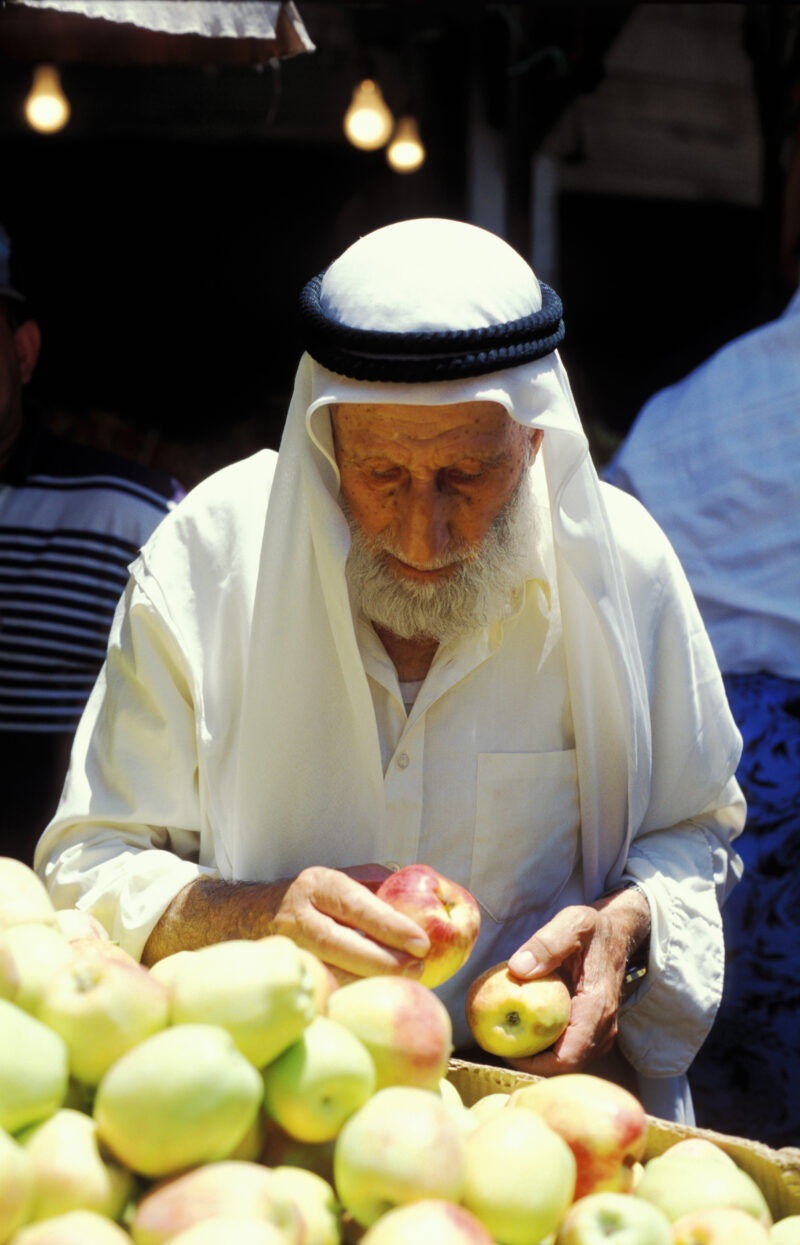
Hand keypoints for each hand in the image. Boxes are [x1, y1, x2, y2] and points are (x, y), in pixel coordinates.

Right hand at [270, 865, 429, 979]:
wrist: (255, 914)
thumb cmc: (313, 897)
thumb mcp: (338, 877)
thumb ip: (373, 881)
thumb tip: (416, 893)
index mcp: (315, 885)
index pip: (355, 905)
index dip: (389, 924)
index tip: (421, 942)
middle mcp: (296, 915)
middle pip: (339, 943)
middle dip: (382, 960)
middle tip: (417, 967)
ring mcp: (287, 948)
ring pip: (330, 970)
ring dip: (370, 980)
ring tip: (406, 980)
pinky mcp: (287, 973)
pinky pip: (323, 986)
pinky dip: (353, 991)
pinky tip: (377, 992)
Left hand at [504, 888, 649, 1075]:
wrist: (619, 934)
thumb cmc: (594, 928)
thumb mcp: (573, 923)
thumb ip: (547, 943)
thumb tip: (517, 968)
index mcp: (597, 1006)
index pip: (568, 1058)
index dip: (534, 1064)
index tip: (504, 1050)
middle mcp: (603, 1027)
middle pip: (565, 1067)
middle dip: (530, 1064)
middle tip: (496, 1047)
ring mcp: (600, 1032)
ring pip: (567, 1063)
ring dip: (537, 1058)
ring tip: (504, 1041)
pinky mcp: (592, 1030)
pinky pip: (568, 1050)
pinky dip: (545, 1048)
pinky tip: (521, 1033)